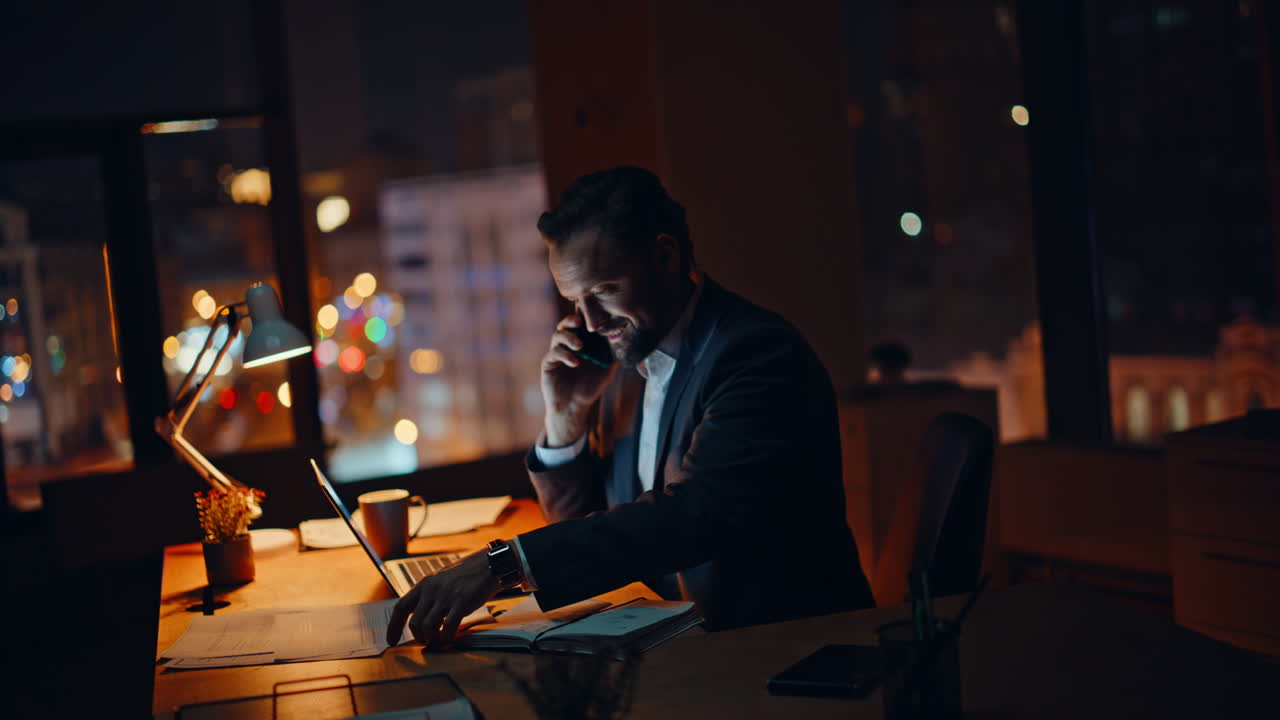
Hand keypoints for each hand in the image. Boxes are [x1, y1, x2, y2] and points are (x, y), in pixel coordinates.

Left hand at [385, 551, 499, 647]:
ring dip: (432, 639)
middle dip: (419, 637)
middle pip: (414, 623)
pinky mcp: (461, 602)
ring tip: (439, 640)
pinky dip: (447, 637)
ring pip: (428, 627)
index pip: (400, 608)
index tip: (391, 641)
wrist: (488, 565)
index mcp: (423, 585)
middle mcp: (431, 590)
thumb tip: (419, 620)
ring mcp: (446, 596)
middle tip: (428, 641)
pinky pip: (448, 627)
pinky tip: (451, 637)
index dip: (393, 627)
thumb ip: (428, 597)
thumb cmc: (465, 576)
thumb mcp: (440, 581)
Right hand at [541, 314, 616, 445]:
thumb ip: (613, 359)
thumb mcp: (606, 374)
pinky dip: (564, 355)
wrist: (573, 408)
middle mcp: (567, 346)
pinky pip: (553, 353)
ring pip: (557, 336)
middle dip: (571, 320)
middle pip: (565, 325)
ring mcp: (557, 354)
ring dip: (569, 338)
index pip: (580, 326)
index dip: (584, 318)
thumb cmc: (589, 390)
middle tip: (580, 323)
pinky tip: (575, 362)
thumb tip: (623, 344)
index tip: (594, 317)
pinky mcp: (548, 364)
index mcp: (581, 345)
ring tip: (580, 346)